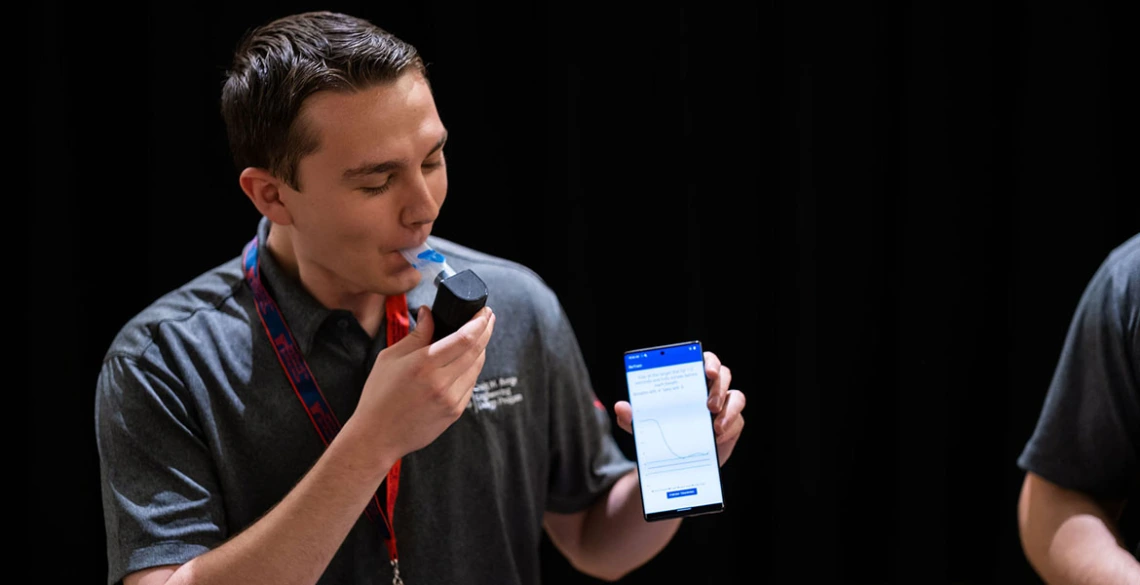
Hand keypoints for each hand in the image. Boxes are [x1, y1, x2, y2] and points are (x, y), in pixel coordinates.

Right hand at [353, 305, 494, 456]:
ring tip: (478, 336)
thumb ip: (416, 335)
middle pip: (477, 350)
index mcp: (424, 364)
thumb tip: (429, 312)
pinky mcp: (455, 412)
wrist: (377, 436)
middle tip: (488, 317)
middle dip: (486, 330)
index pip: (465, 338)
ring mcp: (451, 400)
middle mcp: (442, 382)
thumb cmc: (379, 396)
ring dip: (481, 349)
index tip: (484, 310)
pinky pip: (470, 385)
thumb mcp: (390, 358)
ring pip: (476, 368)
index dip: (479, 322)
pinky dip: (471, 370)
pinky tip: (466, 362)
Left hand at [614, 351, 744, 466]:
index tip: (705, 369)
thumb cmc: (663, 432)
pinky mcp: (733, 424)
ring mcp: (725, 405)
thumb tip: (621, 407)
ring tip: (714, 424)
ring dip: (727, 408)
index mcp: (692, 380)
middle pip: (724, 374)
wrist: (677, 461)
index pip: (705, 360)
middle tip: (709, 403)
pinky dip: (728, 426)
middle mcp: (712, 388)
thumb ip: (633, 417)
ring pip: (737, 396)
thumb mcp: (645, 426)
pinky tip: (717, 435)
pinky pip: (737, 420)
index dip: (708, 361)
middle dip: (718, 385)